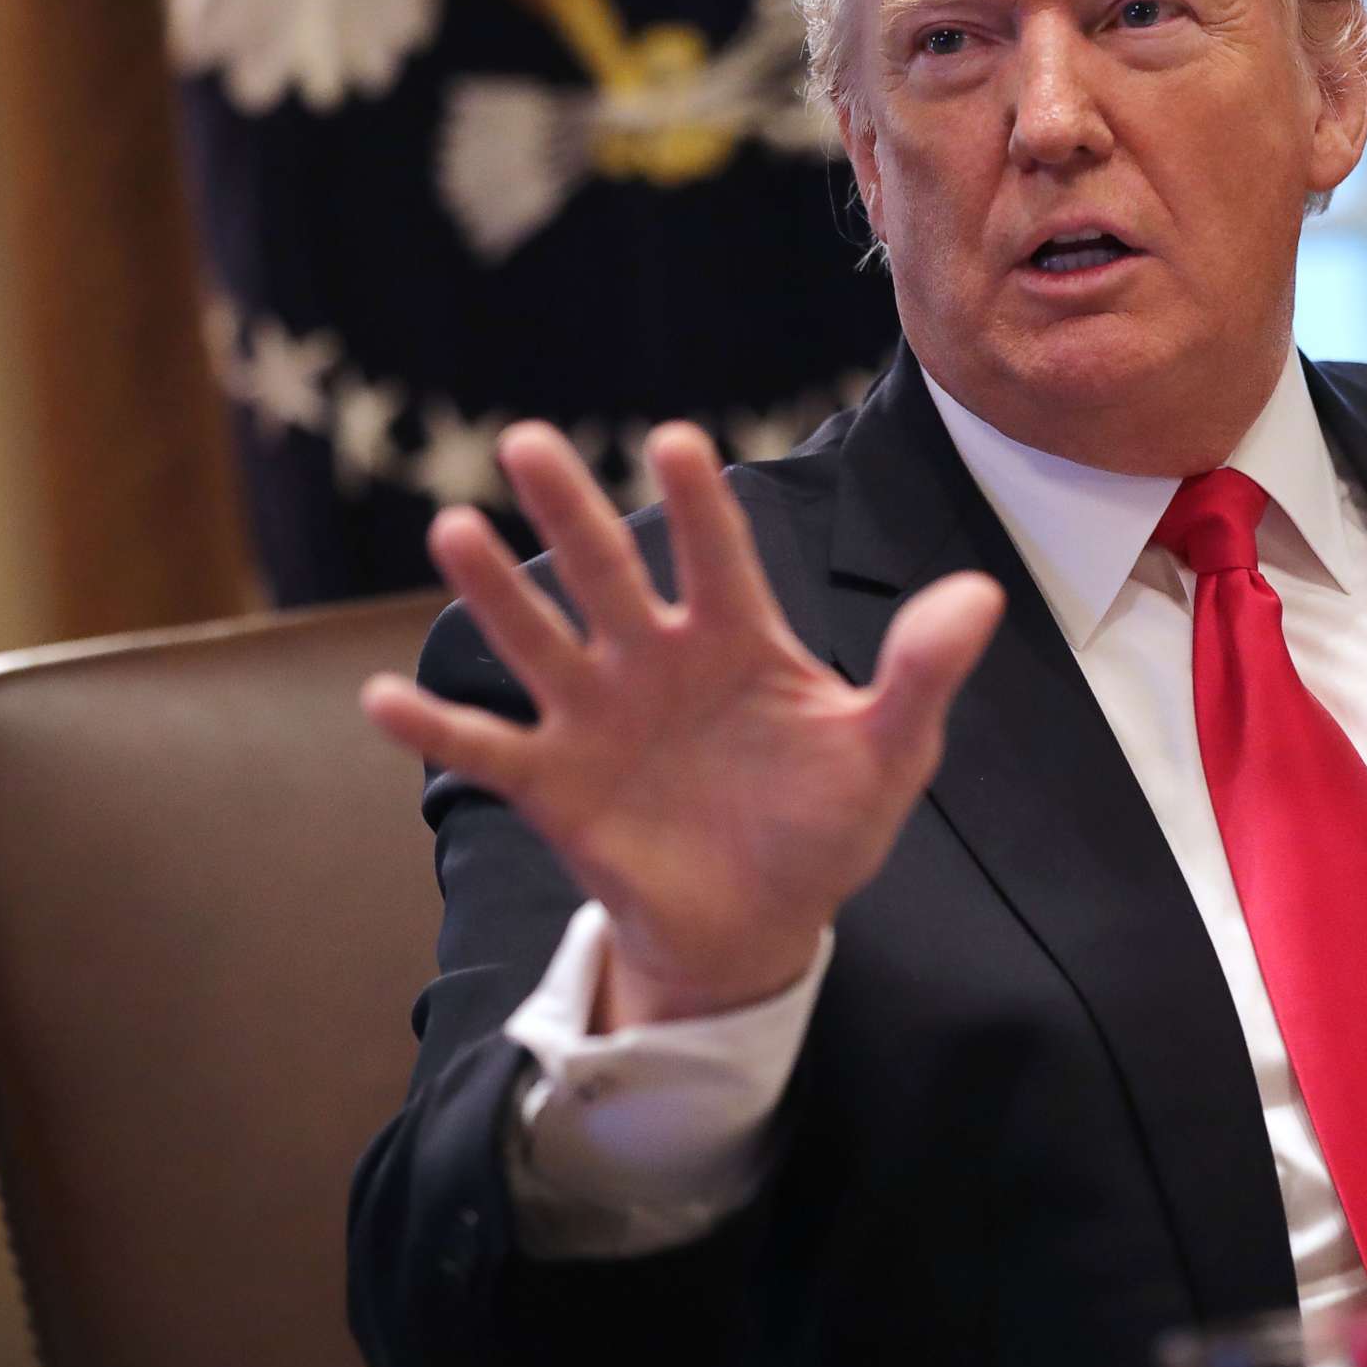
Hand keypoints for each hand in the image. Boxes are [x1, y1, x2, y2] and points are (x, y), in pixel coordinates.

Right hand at [361, 422, 1003, 1025]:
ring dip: (493, 591)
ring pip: (538, 639)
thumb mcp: (888, 753)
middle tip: (530, 441)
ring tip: (452, 530)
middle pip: (607, 571)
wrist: (760, 925)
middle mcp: (654, 658)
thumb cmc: (825, 824)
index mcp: (737, 639)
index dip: (700, 505)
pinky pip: (485, 749)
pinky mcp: (554, 784)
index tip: (678, 442)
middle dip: (572, 511)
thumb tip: (981, 596)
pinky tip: (385, 699)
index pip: (718, 556)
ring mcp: (596, 716)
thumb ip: (920, 674)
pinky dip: (436, 728)